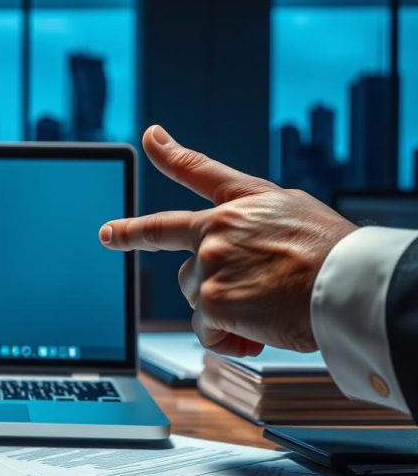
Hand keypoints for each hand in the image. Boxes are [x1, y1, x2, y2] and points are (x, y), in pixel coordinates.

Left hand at [99, 125, 356, 355]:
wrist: (348, 285)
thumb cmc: (333, 255)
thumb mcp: (295, 213)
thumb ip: (252, 220)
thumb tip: (225, 244)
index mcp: (242, 203)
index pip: (199, 171)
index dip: (170, 153)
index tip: (149, 138)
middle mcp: (217, 228)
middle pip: (179, 254)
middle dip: (163, 255)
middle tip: (128, 241)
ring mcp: (209, 262)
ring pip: (195, 294)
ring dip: (222, 309)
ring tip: (266, 307)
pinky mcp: (210, 299)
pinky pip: (206, 329)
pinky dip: (228, 338)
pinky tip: (258, 331)